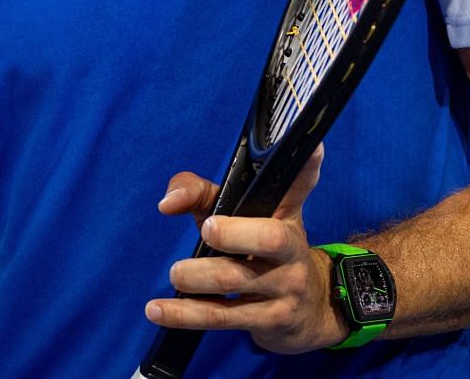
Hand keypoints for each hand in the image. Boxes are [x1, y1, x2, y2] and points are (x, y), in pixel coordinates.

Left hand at [145, 145, 347, 354]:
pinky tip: (157, 310)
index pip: (298, 185)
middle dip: (235, 233)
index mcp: (287, 216)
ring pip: (239, 279)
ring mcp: (285, 287)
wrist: (308, 311)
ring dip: (199, 277)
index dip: (307, 165)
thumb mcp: (244, 219)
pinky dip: (185, 314)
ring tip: (176, 274)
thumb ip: (202, 196)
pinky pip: (222, 316)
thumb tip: (168, 200)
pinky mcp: (271, 321)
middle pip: (272, 237)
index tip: (312, 148)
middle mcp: (292, 248)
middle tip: (207, 229)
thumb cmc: (264, 255)